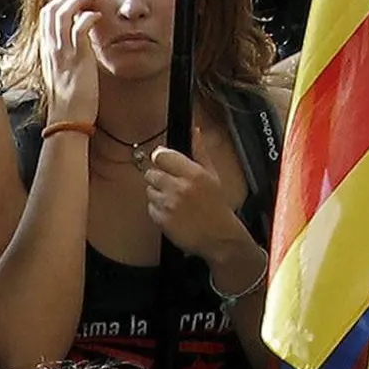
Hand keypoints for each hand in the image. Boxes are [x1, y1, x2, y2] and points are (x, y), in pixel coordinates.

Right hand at [31, 0, 110, 138]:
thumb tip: (78, 36)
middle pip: (50, 9)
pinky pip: (80, 28)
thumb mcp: (61, 70)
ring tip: (92, 2)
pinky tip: (98, 18)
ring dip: (79, 1)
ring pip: (62, 13)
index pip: (45, 15)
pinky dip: (89, 17)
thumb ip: (65, 53)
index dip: (60, 1)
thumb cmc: (69, 98)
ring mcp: (62, 52)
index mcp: (46, 50)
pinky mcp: (77, 58)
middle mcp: (50, 49)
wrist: (68, 118)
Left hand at [139, 141, 253, 273]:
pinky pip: (150, 208)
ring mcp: (169, 205)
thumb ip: (200, 152)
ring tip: (172, 200)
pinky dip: (157, 209)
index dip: (160, 157)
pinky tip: (171, 212)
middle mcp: (179, 188)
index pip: (162, 156)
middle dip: (158, 177)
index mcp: (193, 174)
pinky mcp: (161, 220)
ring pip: (149, 191)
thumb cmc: (217, 207)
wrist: (219, 236)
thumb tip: (195, 132)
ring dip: (157, 194)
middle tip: (169, 183)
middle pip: (151, 173)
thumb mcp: (213, 176)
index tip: (162, 160)